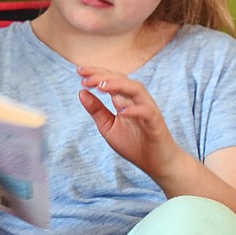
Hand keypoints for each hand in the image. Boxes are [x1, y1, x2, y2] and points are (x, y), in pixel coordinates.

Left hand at [78, 67, 186, 181]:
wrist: (156, 162)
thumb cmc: (134, 144)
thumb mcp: (108, 127)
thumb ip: (96, 110)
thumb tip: (81, 92)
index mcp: (124, 99)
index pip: (110, 80)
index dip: (96, 73)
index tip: (79, 72)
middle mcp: (136, 100)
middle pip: (122, 79)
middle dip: (103, 76)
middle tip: (85, 77)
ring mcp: (147, 109)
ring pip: (135, 89)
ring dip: (118, 86)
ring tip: (101, 87)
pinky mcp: (155, 122)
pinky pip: (146, 111)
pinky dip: (134, 109)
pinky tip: (121, 111)